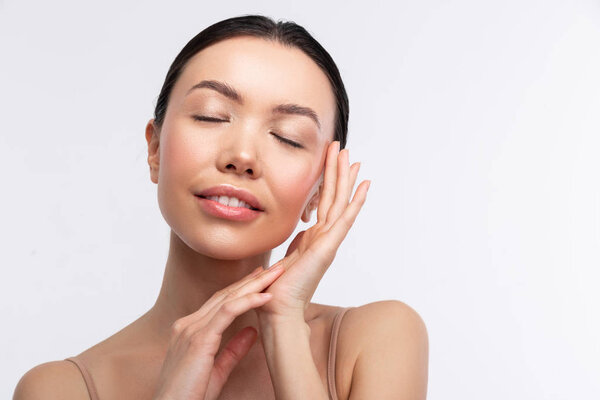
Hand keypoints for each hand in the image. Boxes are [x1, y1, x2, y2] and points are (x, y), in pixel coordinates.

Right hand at [152, 264, 285, 399]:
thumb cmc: (188, 396)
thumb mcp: (216, 370)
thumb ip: (233, 350)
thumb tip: (252, 331)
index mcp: (189, 330)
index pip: (220, 301)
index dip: (242, 288)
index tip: (261, 277)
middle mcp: (188, 325)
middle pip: (225, 294)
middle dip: (252, 279)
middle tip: (275, 267)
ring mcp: (191, 330)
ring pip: (228, 299)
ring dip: (254, 285)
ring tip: (276, 275)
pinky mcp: (198, 340)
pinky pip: (227, 313)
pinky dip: (248, 302)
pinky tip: (265, 297)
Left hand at [255, 140, 370, 320]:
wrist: (277, 309)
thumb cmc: (278, 289)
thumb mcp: (286, 257)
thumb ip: (295, 244)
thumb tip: (299, 235)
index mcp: (313, 238)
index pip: (323, 202)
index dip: (328, 180)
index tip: (332, 161)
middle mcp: (324, 237)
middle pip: (334, 197)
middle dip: (338, 171)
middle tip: (343, 147)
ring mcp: (329, 242)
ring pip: (340, 202)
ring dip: (345, 178)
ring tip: (352, 157)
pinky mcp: (328, 247)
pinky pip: (344, 219)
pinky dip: (356, 202)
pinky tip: (363, 186)